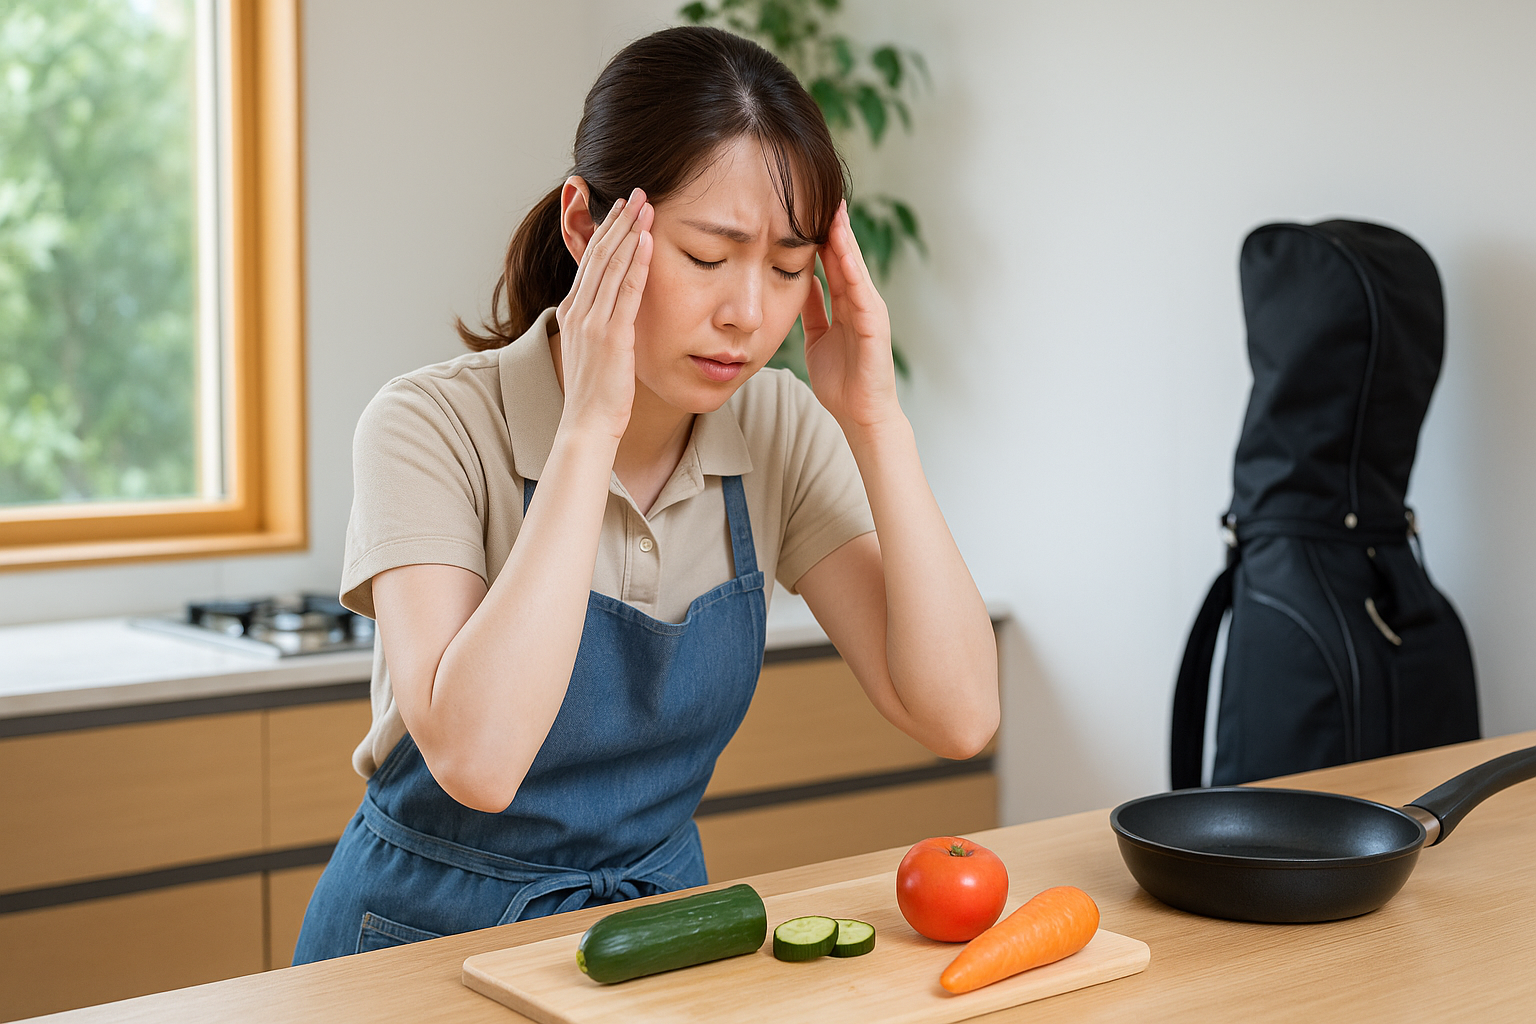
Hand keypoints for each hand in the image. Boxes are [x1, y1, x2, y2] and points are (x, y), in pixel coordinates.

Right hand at [555, 188, 653, 440]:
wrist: (587, 424)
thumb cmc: (596, 393)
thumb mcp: (593, 350)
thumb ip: (600, 324)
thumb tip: (613, 309)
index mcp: (572, 311)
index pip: (590, 261)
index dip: (606, 231)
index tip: (621, 208)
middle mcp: (578, 311)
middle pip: (599, 254)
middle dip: (618, 221)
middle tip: (636, 192)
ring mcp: (593, 322)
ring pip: (611, 265)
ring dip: (630, 232)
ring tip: (645, 205)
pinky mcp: (611, 336)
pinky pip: (626, 291)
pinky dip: (637, 263)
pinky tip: (648, 240)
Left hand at [801, 200, 899, 430]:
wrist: (860, 415)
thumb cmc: (841, 381)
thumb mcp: (816, 337)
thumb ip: (811, 309)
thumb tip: (800, 281)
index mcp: (845, 304)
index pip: (831, 261)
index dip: (819, 234)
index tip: (805, 205)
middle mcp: (859, 302)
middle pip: (844, 255)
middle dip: (833, 225)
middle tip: (822, 191)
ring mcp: (869, 311)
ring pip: (854, 266)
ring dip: (844, 238)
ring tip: (833, 209)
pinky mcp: (873, 325)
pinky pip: (860, 291)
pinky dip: (851, 269)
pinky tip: (841, 248)